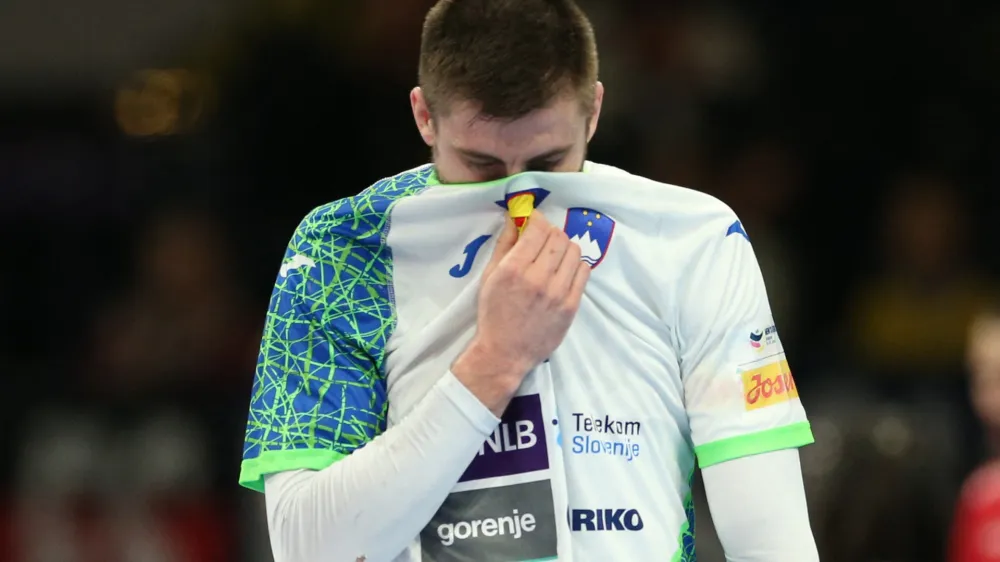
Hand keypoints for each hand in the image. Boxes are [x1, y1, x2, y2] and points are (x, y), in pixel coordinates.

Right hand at [452, 210, 589, 414]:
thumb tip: (516, 216)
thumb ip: (505, 244)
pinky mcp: (571, 306)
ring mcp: (558, 293)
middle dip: (549, 233)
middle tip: (541, 241)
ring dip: (564, 247)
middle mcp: (538, 278)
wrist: (505, 352)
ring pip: (574, 251)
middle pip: (558, 237)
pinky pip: (584, 271)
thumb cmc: (493, 313)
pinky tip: (564, 271)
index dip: (536, 219)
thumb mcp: (490, 276)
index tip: (532, 222)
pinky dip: (575, 265)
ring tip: (554, 256)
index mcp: (514, 269)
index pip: (538, 228)